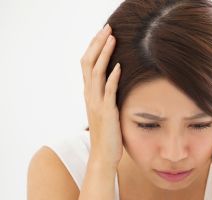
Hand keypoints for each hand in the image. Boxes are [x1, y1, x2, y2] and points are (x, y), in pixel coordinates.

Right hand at [81, 24, 122, 168]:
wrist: (103, 156)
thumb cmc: (109, 135)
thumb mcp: (107, 111)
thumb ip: (109, 97)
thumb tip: (118, 85)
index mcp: (89, 94)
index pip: (88, 64)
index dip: (94, 47)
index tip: (104, 33)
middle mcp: (90, 96)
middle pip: (89, 62)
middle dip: (98, 43)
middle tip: (107, 28)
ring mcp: (97, 103)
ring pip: (97, 73)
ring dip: (105, 54)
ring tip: (113, 38)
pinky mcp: (107, 112)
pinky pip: (108, 91)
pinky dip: (113, 77)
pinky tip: (119, 66)